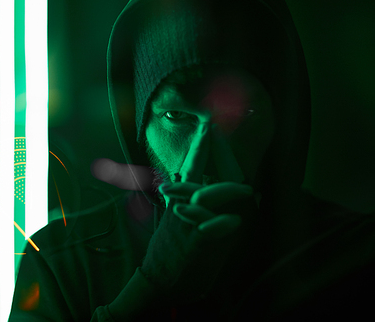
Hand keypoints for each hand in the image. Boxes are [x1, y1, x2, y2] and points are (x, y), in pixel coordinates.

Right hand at [140, 123, 258, 303]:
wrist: (157, 279)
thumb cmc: (172, 249)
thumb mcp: (177, 220)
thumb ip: (190, 201)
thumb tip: (201, 181)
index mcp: (179, 200)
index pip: (192, 166)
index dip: (201, 145)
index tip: (209, 125)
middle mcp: (180, 207)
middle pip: (197, 173)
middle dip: (215, 154)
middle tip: (222, 137)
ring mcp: (185, 225)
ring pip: (204, 198)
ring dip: (225, 191)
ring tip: (248, 191)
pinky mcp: (192, 245)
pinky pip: (208, 230)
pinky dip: (221, 225)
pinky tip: (235, 222)